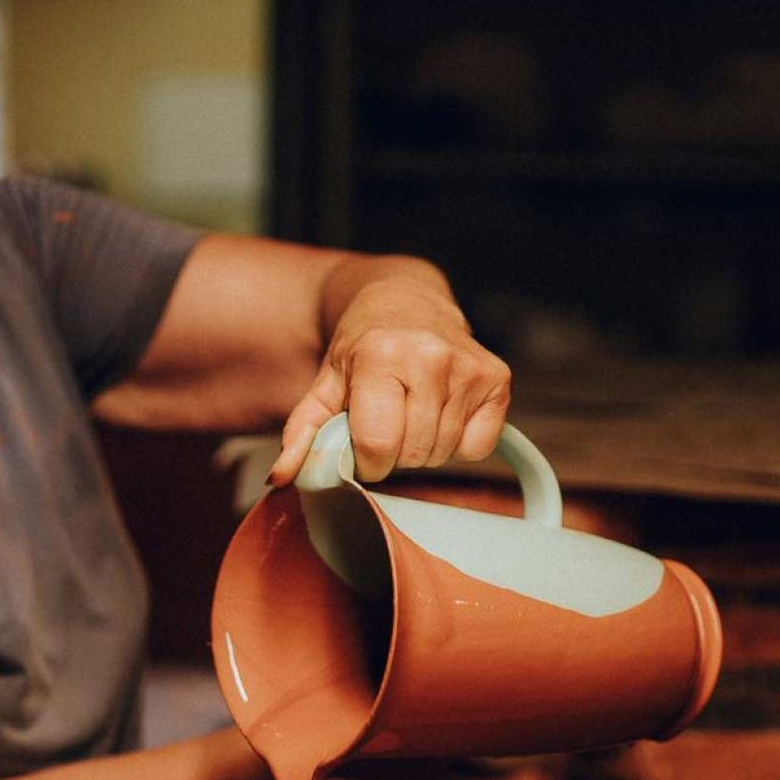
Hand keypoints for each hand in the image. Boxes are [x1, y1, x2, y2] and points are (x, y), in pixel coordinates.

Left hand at [268, 268, 509, 485]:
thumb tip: (281, 478)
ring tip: (411, 412)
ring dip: (423, 447)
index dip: (366, 459)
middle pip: (412, 453)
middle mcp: (431, 357)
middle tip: (387, 422)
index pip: (378, 444)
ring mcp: (469, 367)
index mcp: (381, 356)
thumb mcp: (324, 385)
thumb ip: (302, 434)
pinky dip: (458, 442)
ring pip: (443, 453)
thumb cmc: (361, 348)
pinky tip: (442, 411)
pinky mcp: (498, 378)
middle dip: (393, 453)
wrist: (406, 301)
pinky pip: (477, 447)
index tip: (361, 443)